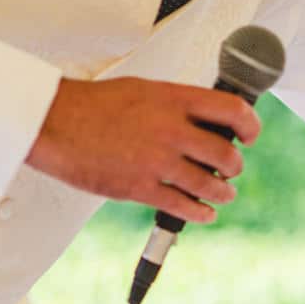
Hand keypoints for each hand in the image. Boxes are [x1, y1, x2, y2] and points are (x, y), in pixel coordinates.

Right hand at [26, 76, 260, 221]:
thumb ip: (176, 104)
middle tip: (232, 168)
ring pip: (209, 184)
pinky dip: (200, 213)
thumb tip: (203, 118)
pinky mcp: (139, 188)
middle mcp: (171, 130)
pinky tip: (205, 213)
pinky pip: (182, 206)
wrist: (53, 122)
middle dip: (235, 166)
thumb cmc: (94, 104)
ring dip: (223, 192)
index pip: (232, 110)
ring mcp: (157, 161)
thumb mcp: (144, 90)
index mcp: (174, 100)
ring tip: (224, 193)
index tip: (251, 134)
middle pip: (227, 154)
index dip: (250, 125)